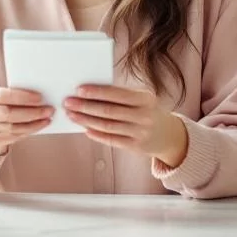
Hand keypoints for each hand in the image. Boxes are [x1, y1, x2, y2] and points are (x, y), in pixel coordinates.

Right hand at [0, 88, 53, 170]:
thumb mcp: (1, 97)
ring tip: (48, 117)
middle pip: (9, 113)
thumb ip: (15, 93)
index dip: (22, 97)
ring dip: (35, 122)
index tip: (40, 97)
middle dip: (32, 112)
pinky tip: (41, 124)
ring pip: (14, 127)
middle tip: (49, 109)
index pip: (3, 95)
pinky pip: (16, 136)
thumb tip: (41, 94)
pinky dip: (31, 130)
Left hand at [63, 85, 187, 167]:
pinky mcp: (136, 146)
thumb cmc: (147, 110)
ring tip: (72, 115)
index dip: (97, 92)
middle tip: (68, 102)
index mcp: (145, 98)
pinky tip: (85, 129)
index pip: (117, 94)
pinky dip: (96, 134)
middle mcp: (144, 116)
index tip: (79, 89)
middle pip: (109, 111)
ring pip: (107, 126)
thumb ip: (120, 95)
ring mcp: (140, 132)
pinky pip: (111, 140)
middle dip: (85, 106)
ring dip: (86, 120)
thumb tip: (89, 93)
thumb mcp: (141, 99)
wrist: (168, 134)